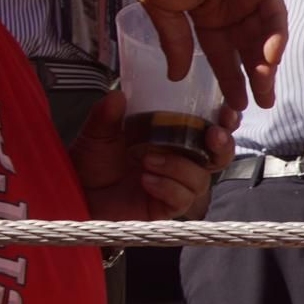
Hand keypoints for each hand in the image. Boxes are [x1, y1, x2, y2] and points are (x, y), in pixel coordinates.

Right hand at [39, 0, 286, 112]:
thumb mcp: (162, 9)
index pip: (221, 54)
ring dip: (267, 63)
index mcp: (205, 16)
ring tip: (266, 87)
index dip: (229, 79)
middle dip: (255, 78)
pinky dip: (275, 35)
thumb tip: (177, 76)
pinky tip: (271, 56)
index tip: (235, 105)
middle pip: (248, 50)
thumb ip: (175, 42)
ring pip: (263, 36)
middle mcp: (229, 8)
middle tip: (260, 104)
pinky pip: (274, 13)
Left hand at [70, 91, 237, 219]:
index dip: (224, 121)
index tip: (226, 112)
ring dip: (179, 167)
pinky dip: (167, 187)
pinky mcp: (167, 208)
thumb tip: (118, 95)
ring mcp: (176, 185)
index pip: (208, 127)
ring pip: (201, 178)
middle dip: (223, 145)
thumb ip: (107, 115)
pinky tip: (146, 180)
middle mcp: (180, 161)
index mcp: (171, 137)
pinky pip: (182, 198)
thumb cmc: (91, 163)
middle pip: (219, 156)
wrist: (77, 193)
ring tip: (148, 161)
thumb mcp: (97, 133)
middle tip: (212, 136)